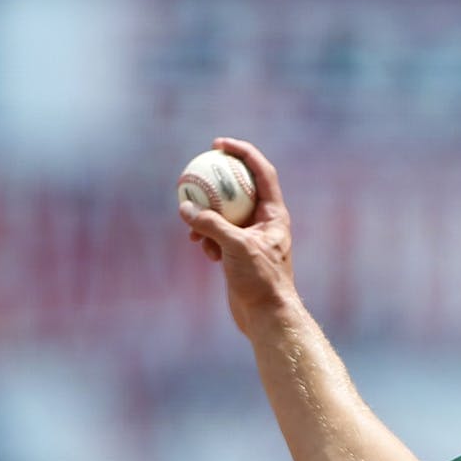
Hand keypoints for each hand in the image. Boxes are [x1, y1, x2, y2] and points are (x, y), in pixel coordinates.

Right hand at [178, 137, 294, 334]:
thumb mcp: (236, 248)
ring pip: (224, 214)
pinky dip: (207, 238)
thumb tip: (185, 207)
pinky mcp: (238, 253)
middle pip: (240, 189)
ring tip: (191, 222)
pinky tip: (200, 249)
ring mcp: (251, 237)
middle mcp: (265, 222)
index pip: (261, 171)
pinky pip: (217, 235)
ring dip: (206, 216)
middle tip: (195, 168)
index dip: (242, 152)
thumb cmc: (261, 281)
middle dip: (216, 181)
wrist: (266, 316)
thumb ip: (211, 225)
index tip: (218, 144)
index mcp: (274, 214)